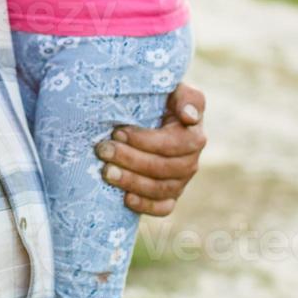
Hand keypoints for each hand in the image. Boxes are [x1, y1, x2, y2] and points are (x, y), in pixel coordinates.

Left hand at [95, 82, 206, 215]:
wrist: (149, 115)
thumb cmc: (158, 99)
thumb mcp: (172, 90)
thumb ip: (186, 97)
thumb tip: (190, 117)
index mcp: (193, 134)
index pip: (176, 144)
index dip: (146, 141)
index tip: (118, 132)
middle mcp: (191, 160)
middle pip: (167, 168)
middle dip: (132, 160)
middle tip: (103, 150)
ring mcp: (181, 180)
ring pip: (163, 189)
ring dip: (133, 182)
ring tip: (106, 172)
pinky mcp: (170, 195)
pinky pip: (164, 207)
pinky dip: (146, 206)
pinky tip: (125, 199)